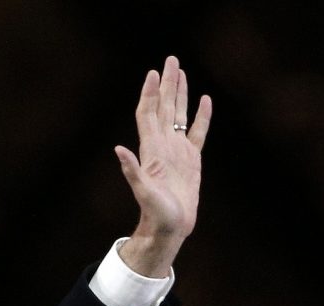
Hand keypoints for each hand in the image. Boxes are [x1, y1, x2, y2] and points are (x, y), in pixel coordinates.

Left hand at [114, 56, 212, 276]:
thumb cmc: (156, 213)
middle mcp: (163, 146)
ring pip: (179, 115)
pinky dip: (202, 116)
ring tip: (181, 72)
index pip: (149, 114)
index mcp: (151, 150)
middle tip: (170, 59)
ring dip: (180, 94)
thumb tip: (119, 149)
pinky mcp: (192, 160)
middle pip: (164, 107)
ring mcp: (177, 151)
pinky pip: (198, 132)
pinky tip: (205, 100)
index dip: (150, 93)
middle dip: (167, 84)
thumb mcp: (143, 192)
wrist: (169, 227)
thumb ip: (131, 171)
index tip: (153, 73)